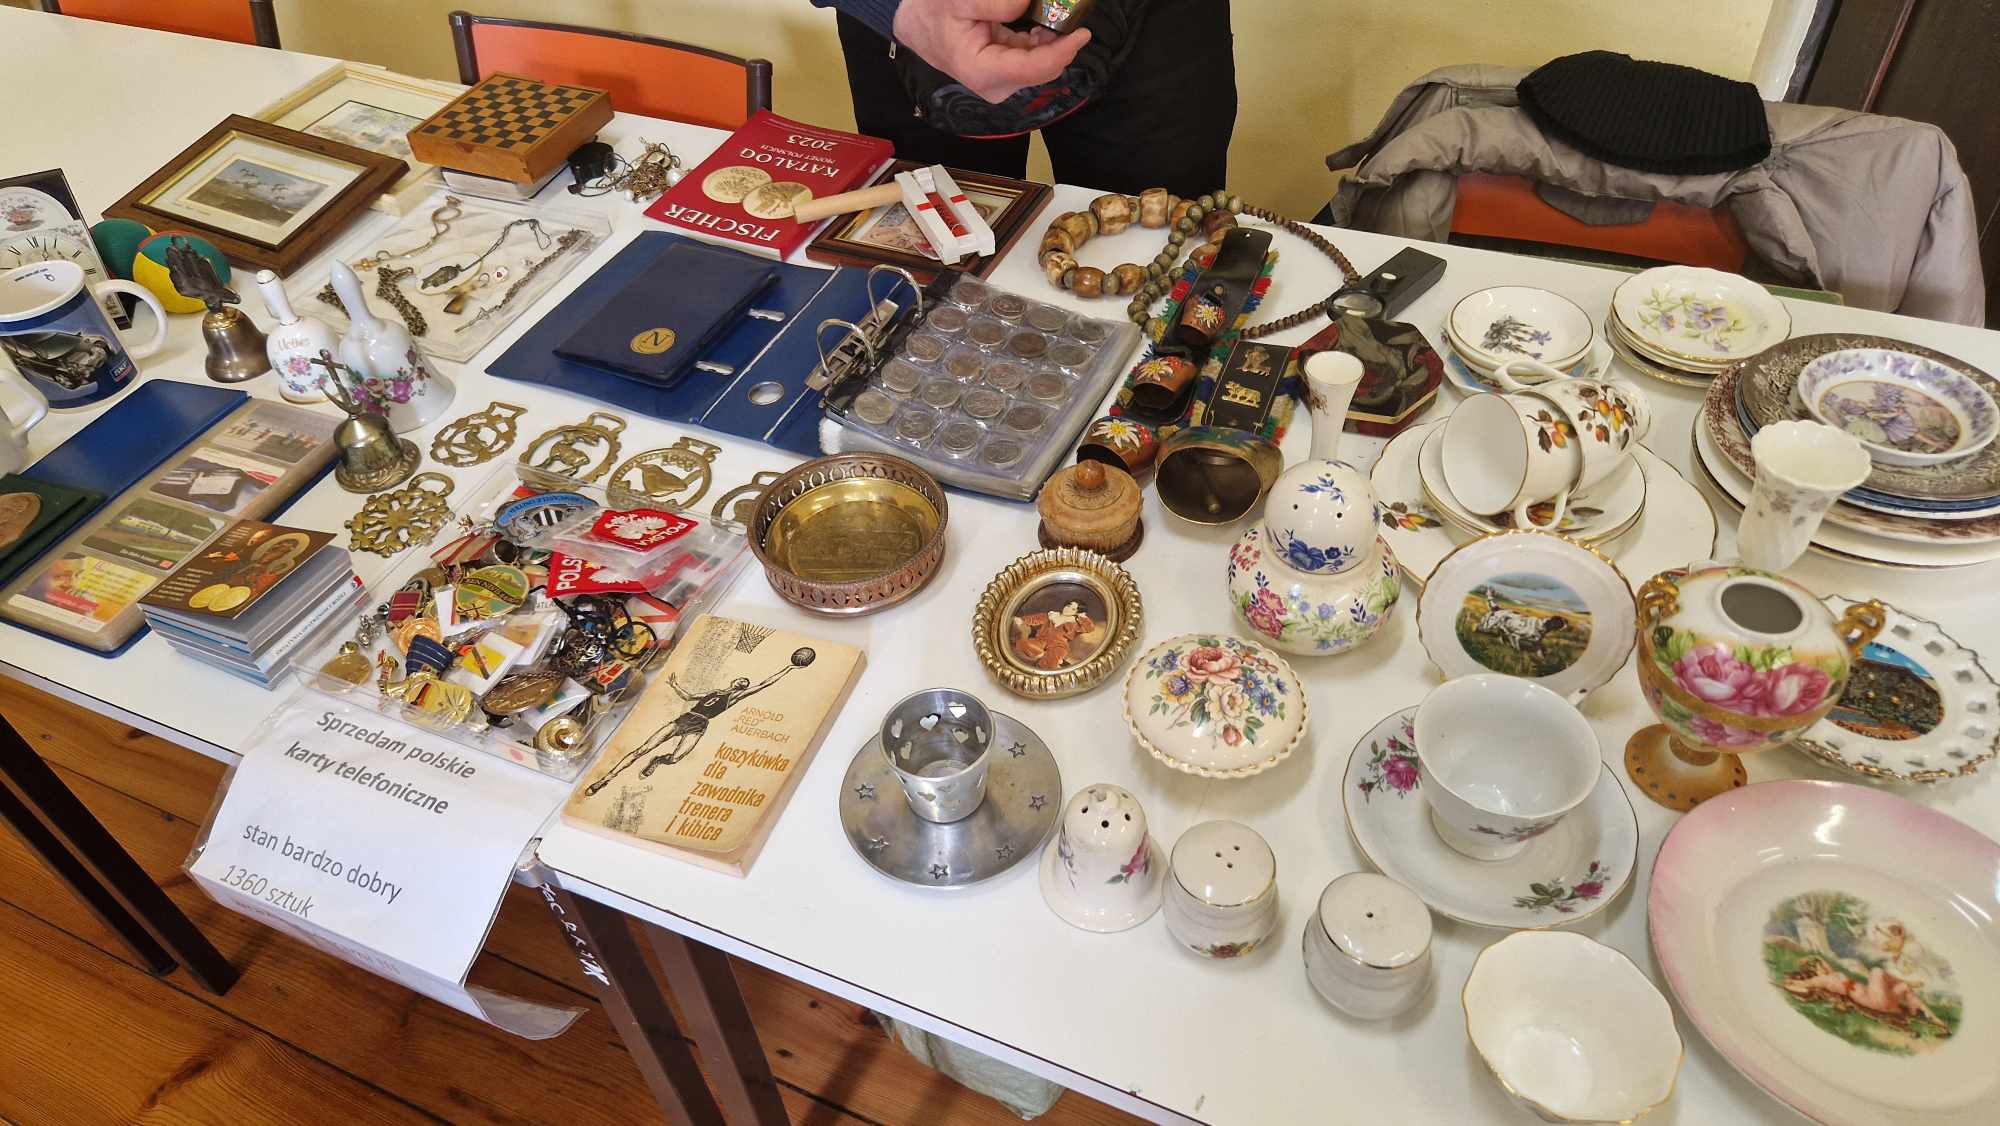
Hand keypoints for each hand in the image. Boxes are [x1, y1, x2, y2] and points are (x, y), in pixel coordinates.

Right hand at [892, 0, 1091, 103]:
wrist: (916, 24)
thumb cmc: (933, 10)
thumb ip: (996, 2)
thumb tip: (1029, 2)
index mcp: (982, 71)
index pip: (1036, 68)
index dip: (1063, 51)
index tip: (1082, 30)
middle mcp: (995, 85)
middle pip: (1043, 69)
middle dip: (1061, 43)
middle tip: (1070, 12)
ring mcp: (1002, 83)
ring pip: (1041, 64)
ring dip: (1053, 40)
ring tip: (1057, 14)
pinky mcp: (1006, 75)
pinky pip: (1033, 58)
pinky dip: (1043, 41)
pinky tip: (1043, 23)